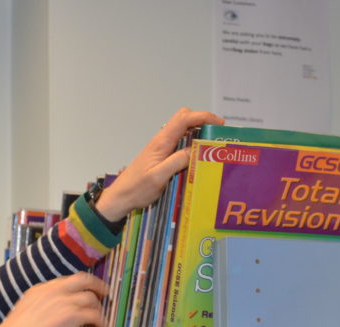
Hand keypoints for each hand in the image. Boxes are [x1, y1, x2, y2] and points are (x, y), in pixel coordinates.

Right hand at [0, 272, 109, 326]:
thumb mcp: (26, 312)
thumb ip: (40, 308)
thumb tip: (48, 318)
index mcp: (41, 289)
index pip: (65, 281)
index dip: (77, 287)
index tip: (82, 291)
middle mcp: (54, 290)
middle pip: (83, 279)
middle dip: (97, 284)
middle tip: (105, 292)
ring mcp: (65, 301)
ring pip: (91, 298)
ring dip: (99, 308)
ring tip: (102, 319)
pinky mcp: (73, 315)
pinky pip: (95, 316)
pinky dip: (102, 323)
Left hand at [94, 107, 224, 221]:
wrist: (120, 197)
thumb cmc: (136, 189)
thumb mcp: (159, 177)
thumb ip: (177, 162)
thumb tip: (195, 150)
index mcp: (161, 142)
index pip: (184, 119)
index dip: (203, 117)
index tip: (219, 124)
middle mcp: (161, 141)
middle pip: (183, 119)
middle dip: (202, 120)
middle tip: (216, 133)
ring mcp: (161, 148)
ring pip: (182, 130)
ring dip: (197, 131)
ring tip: (211, 144)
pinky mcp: (161, 156)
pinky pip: (178, 143)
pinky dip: (191, 143)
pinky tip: (198, 155)